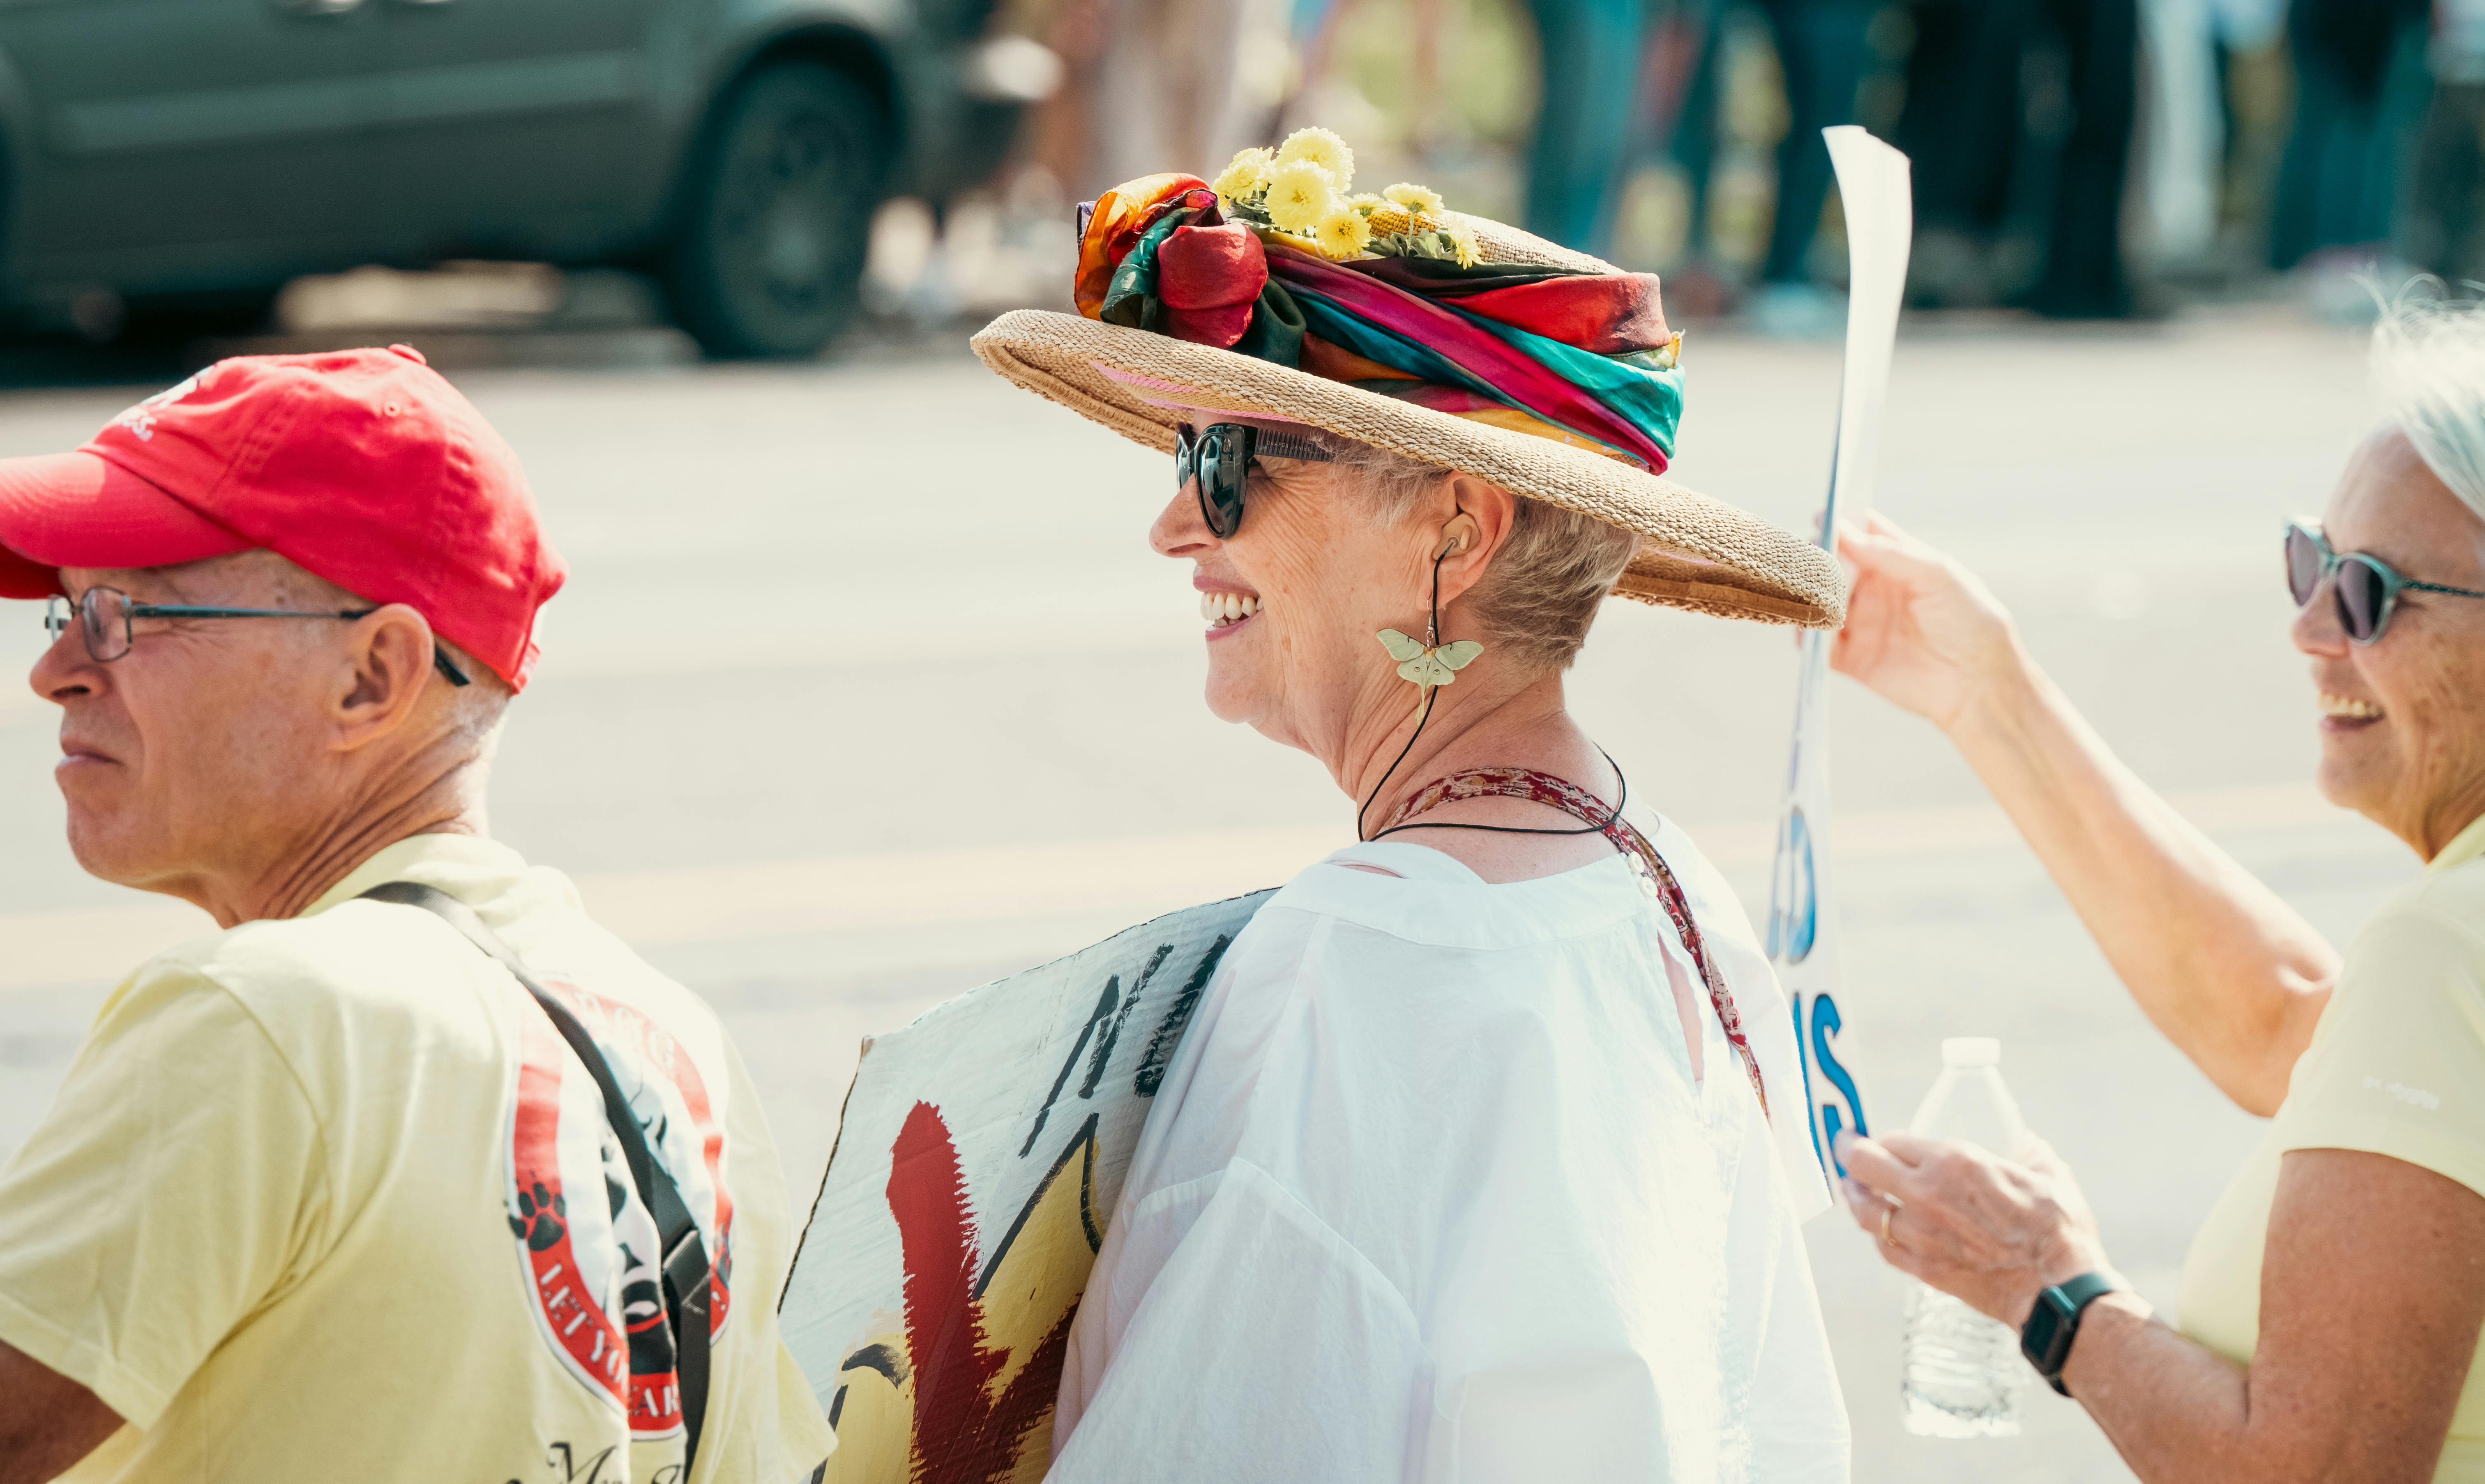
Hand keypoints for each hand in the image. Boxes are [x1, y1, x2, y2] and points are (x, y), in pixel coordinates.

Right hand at [1829, 513, 2023, 732]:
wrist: (1979, 682)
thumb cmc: (1971, 623)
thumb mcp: (1938, 575)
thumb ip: (1891, 553)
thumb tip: (1845, 533)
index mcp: (1900, 566)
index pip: (1864, 537)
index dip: (1843, 523)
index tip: (1824, 514)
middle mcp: (1877, 593)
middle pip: (1836, 568)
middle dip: (1819, 559)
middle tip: (1808, 554)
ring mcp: (1864, 625)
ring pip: (1823, 604)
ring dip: (1810, 596)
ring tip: (1803, 589)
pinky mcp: (1854, 660)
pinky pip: (1820, 646)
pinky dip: (1808, 637)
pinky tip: (1807, 627)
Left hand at [1836, 1130, 2113, 1328]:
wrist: (2058, 1290)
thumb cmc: (2057, 1232)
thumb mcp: (2049, 1176)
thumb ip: (2031, 1154)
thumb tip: (2029, 1144)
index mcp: (1955, 1162)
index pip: (1894, 1141)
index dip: (1886, 1140)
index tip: (1885, 1141)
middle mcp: (1927, 1194)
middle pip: (1864, 1166)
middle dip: (1849, 1153)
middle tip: (1844, 1148)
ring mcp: (1920, 1234)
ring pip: (1865, 1211)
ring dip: (1855, 1197)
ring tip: (1852, 1190)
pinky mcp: (1924, 1268)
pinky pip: (1884, 1248)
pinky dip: (1877, 1236)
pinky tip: (1879, 1230)